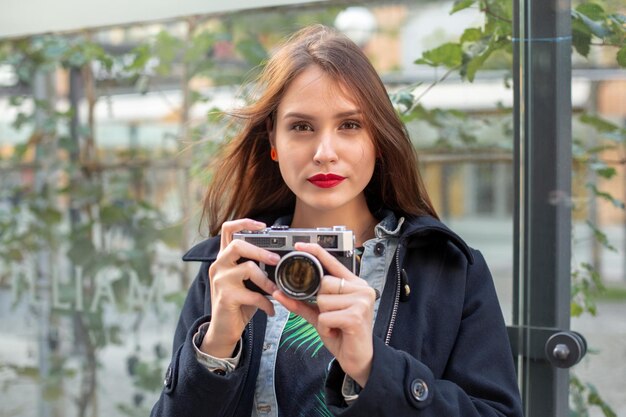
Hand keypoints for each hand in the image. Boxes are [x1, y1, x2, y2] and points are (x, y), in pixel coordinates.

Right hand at [201, 219, 280, 357]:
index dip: (244, 223)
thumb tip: (280, 258)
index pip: (228, 230)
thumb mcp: (245, 281)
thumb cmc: (238, 303)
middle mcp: (218, 265)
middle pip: (237, 245)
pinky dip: (266, 303)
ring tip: (276, 291)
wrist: (224, 329)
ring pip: (248, 269)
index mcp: (224, 258)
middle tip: (276, 260)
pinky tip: (271, 309)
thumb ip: (255, 266)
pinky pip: (253, 295)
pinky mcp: (226, 297)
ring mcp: (220, 281)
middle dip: (260, 251)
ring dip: (267, 281)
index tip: (263, 225)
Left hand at [273, 242, 376, 387]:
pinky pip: (325, 317)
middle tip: (332, 317)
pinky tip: (337, 332)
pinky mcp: (356, 316)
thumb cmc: (342, 334)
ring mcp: (361, 301)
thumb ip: (303, 303)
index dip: (316, 252)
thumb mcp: (320, 316)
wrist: (359, 359)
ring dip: (322, 318)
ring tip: (335, 325)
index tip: (299, 245)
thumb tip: (280, 293)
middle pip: (323, 283)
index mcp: (354, 284)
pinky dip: (325, 328)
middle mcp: (361, 288)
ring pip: (322, 300)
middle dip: (320, 303)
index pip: (332, 262)